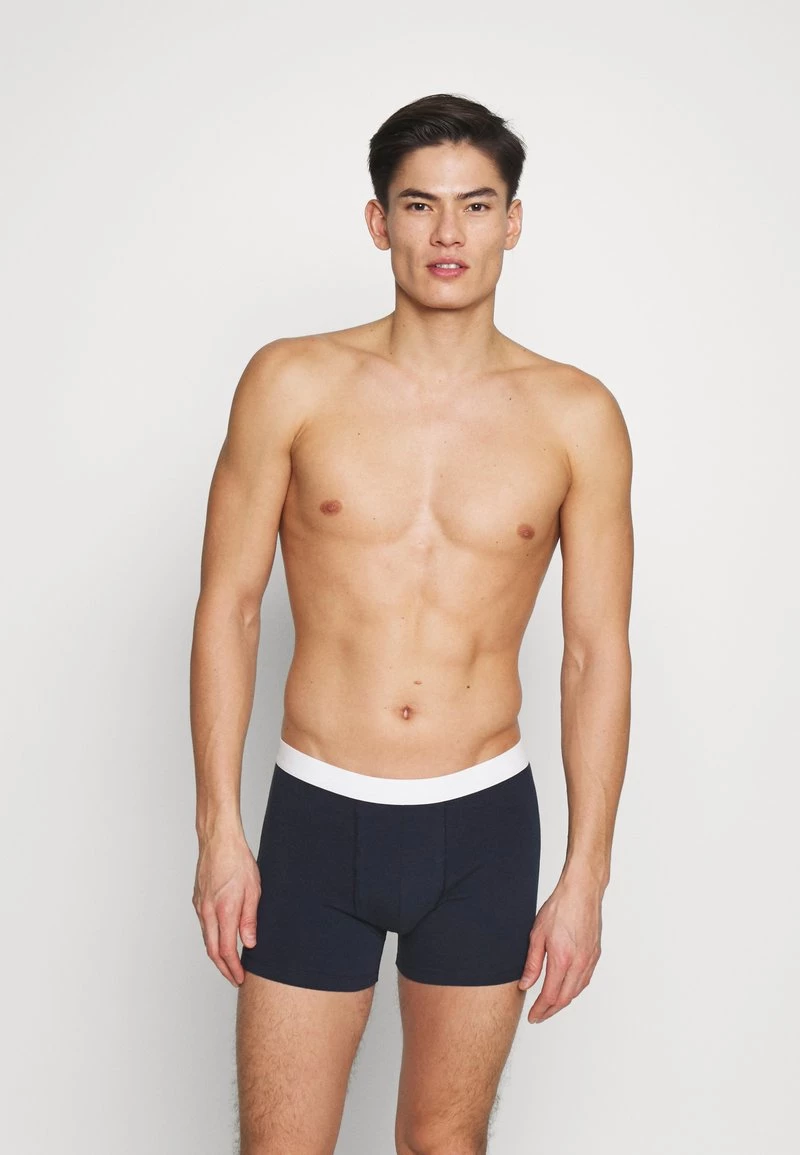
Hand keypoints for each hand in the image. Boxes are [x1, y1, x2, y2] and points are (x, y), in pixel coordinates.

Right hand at [192, 831, 260, 985]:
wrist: (218, 840)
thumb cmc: (238, 860)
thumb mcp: (253, 890)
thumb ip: (250, 920)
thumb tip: (249, 944)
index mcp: (223, 910)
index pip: (225, 950)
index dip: (233, 968)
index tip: (240, 978)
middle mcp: (207, 912)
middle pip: (212, 950)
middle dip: (224, 969)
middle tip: (235, 979)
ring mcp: (200, 906)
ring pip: (206, 939)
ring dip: (217, 955)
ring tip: (230, 964)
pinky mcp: (198, 900)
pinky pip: (204, 926)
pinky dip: (212, 939)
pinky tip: (221, 940)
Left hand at [517, 877, 602, 1023]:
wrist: (581, 892)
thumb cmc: (560, 908)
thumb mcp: (537, 934)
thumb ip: (532, 963)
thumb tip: (525, 984)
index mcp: (562, 959)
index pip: (550, 995)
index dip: (540, 1009)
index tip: (533, 1016)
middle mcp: (579, 964)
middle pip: (565, 998)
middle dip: (551, 1011)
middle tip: (539, 1016)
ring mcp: (590, 960)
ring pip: (576, 991)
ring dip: (563, 1002)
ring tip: (549, 1005)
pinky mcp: (595, 955)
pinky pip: (584, 980)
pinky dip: (573, 989)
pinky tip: (565, 988)